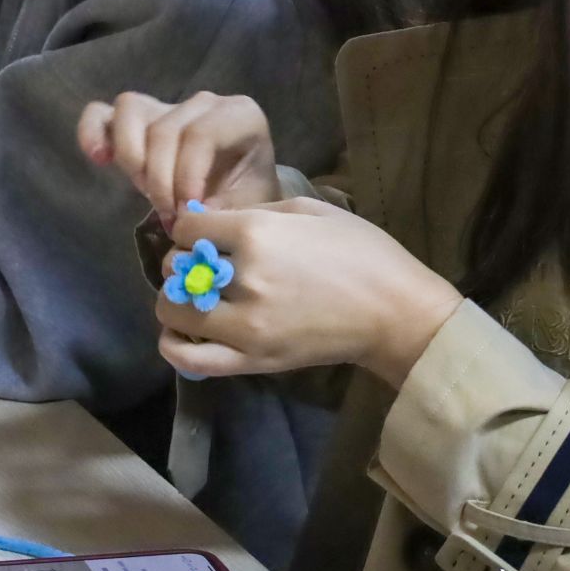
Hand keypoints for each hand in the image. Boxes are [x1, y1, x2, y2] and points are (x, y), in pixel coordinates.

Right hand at [77, 92, 284, 217]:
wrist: (239, 193)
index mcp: (239, 114)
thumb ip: (222, 212)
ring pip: (131, 110)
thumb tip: (190, 217)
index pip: (201, 134)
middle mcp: (203, 102)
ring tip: (145, 192)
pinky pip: (103, 112)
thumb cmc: (247, 196)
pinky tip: (99, 159)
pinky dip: (93, 132)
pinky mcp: (138, 119)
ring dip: (132, 158)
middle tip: (169, 216)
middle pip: (164, 129)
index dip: (188, 175)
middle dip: (161, 180)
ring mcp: (168, 106)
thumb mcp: (247, 208)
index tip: (187, 212)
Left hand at [156, 199, 462, 388]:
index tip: (205, 232)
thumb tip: (213, 220)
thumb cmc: (361, 252)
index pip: (186, 229)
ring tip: (196, 298)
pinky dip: (174, 346)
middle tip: (203, 265)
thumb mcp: (309, 210)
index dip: (190, 227)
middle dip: (182, 262)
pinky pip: (191, 360)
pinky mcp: (253, 361)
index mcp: (255, 234)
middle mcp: (242, 279)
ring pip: (173, 313)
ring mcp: (245, 326)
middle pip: (173, 269)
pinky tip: (181, 333)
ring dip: (176, 301)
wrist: (396, 313)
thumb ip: (255, 212)